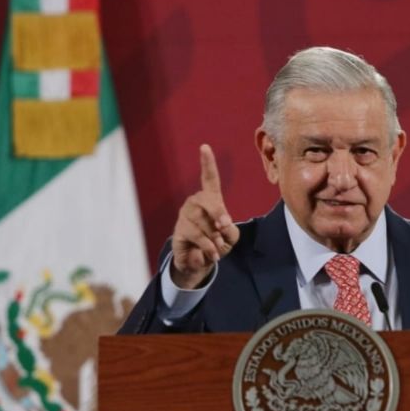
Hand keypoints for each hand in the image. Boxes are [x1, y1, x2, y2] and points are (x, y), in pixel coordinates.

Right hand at [170, 144, 239, 288]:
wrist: (200, 263)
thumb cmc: (217, 243)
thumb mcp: (230, 237)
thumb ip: (229, 230)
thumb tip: (219, 229)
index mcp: (209, 199)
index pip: (209, 178)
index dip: (207, 163)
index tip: (204, 147)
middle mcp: (195, 203)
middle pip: (208, 201)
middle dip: (218, 213)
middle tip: (224, 226)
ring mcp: (185, 216)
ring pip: (204, 224)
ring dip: (215, 239)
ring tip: (217, 247)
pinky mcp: (179, 230)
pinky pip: (197, 237)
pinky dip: (208, 248)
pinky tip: (211, 255)